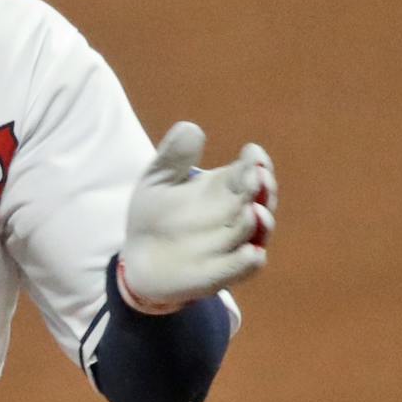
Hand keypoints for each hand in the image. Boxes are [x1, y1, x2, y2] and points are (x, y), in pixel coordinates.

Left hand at [119, 121, 275, 311]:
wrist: (139, 260)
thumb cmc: (155, 216)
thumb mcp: (157, 181)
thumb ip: (173, 157)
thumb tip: (192, 128)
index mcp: (224, 187)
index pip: (251, 171)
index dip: (257, 162)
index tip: (252, 154)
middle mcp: (234, 215)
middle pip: (261, 199)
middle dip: (262, 188)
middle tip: (256, 177)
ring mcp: (231, 245)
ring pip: (256, 233)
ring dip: (259, 223)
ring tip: (253, 211)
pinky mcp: (221, 273)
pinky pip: (242, 268)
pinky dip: (248, 261)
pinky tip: (251, 253)